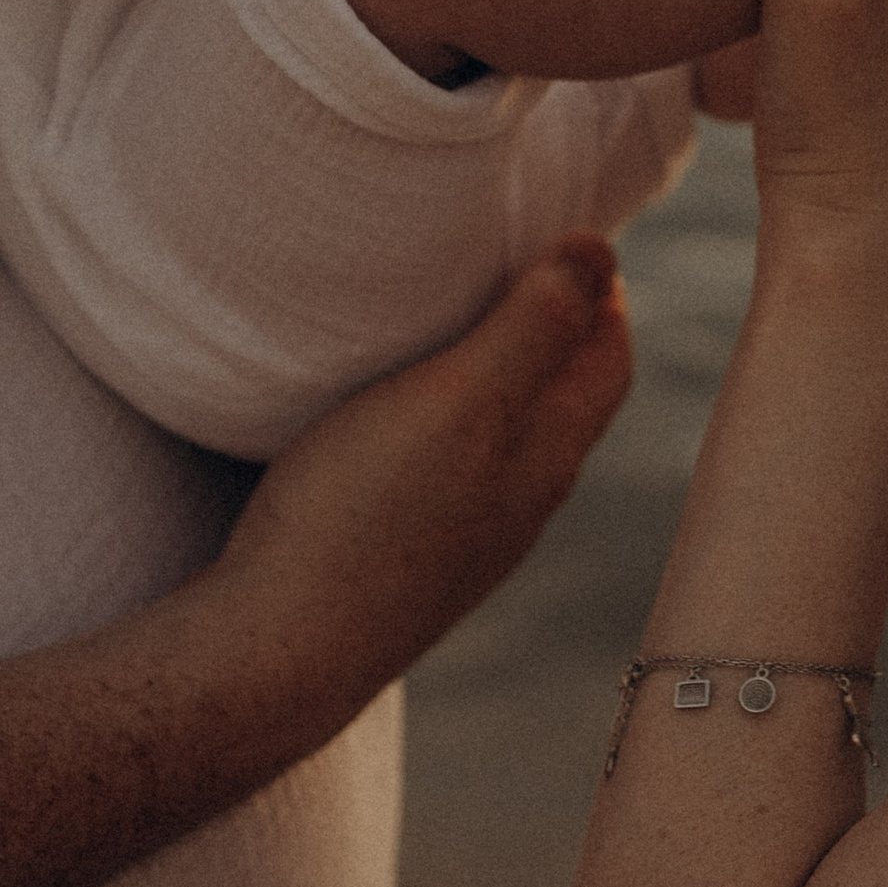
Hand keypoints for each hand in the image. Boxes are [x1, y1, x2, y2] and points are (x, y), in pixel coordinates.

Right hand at [213, 237, 634, 731]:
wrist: (277, 652)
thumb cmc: (366, 514)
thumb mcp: (462, 397)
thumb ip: (533, 326)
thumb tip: (599, 250)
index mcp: (549, 457)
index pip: (609, 360)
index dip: (602, 292)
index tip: (566, 233)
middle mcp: (521, 503)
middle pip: (567, 399)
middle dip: (558, 327)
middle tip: (515, 261)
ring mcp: (466, 538)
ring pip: (510, 439)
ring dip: (502, 376)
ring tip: (457, 323)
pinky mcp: (408, 559)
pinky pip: (455, 474)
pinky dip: (451, 423)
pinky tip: (401, 415)